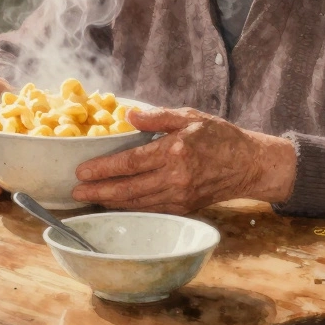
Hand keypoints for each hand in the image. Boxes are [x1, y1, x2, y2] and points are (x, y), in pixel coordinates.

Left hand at [72, 106, 296, 213]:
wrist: (248, 164)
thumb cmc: (219, 136)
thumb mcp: (189, 116)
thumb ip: (157, 117)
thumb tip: (128, 115)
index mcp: (174, 152)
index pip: (130, 162)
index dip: (103, 168)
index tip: (81, 171)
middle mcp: (176, 178)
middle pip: (129, 188)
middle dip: (99, 191)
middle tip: (76, 192)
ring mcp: (180, 196)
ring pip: (138, 203)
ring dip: (111, 202)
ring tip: (90, 198)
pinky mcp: (185, 208)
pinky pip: (151, 209)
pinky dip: (131, 208)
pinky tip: (116, 204)